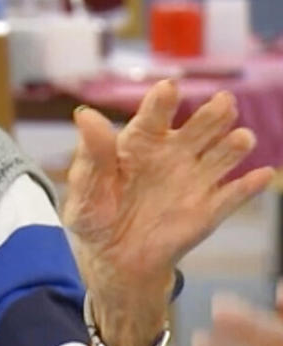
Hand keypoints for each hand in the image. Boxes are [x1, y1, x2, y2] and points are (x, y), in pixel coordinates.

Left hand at [63, 80, 273, 305]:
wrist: (114, 257)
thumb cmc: (96, 214)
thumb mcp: (85, 186)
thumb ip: (92, 153)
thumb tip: (84, 114)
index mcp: (140, 141)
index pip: (154, 115)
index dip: (161, 102)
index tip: (168, 88)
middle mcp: (174, 153)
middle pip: (199, 127)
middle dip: (212, 114)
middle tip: (223, 103)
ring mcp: (194, 179)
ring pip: (222, 155)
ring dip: (234, 145)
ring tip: (241, 138)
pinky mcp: (208, 209)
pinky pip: (233, 196)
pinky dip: (248, 187)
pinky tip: (261, 175)